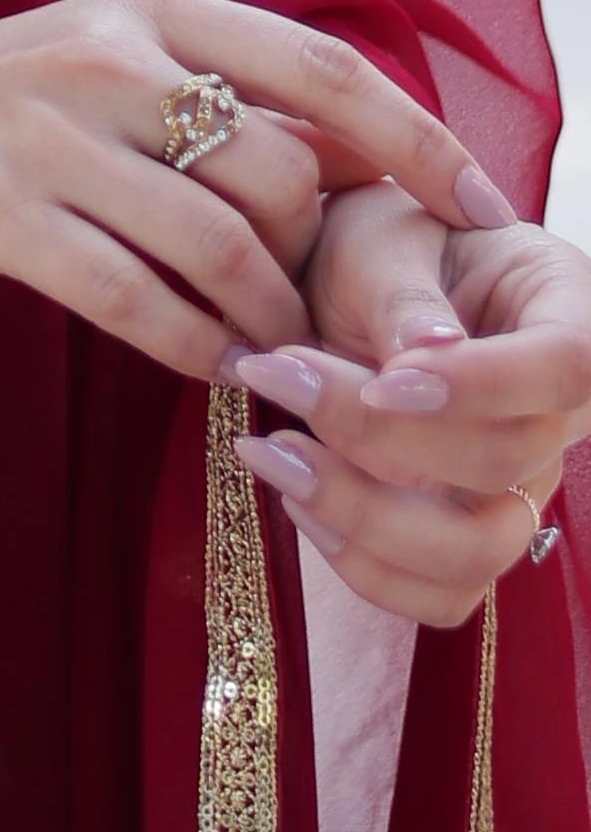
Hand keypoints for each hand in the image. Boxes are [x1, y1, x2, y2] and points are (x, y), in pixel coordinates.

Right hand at [0, 0, 513, 385]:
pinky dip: (195, 348)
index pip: (317, 65)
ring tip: (281, 354)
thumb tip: (348, 159)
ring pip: (219, 240)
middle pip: (276, 166)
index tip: (481, 205)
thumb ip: (205, 96)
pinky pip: (136, 298)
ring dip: (269, 317)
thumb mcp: (95, 71)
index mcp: (144, 6)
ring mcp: (45, 130)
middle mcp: (103, 53)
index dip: (414, 138)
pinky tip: (217, 372)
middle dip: (321, 258)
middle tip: (333, 316)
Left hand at [221, 182, 590, 624]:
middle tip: (274, 375)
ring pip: (477, 553)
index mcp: (564, 311)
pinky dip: (367, 567)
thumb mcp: (382, 239)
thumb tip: (423, 359)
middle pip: (506, 465)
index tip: (381, 379)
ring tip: (270, 452)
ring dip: (364, 519)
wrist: (358, 279)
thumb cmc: (382, 242)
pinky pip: (441, 592)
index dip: (480, 386)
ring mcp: (518, 482)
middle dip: (380, 438)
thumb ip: (402, 298)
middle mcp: (556, 413)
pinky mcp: (468, 529)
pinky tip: (298, 500)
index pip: (565, 366)